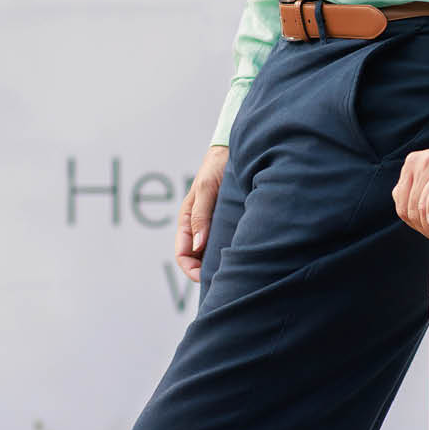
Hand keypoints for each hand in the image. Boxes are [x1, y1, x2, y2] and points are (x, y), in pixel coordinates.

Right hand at [174, 144, 229, 282]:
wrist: (236, 150)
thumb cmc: (218, 167)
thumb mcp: (207, 190)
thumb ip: (200, 217)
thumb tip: (198, 247)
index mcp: (187, 220)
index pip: (183, 255)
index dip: (191, 270)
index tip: (207, 278)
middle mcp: (200, 227)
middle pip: (198, 259)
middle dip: (207, 272)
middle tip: (227, 279)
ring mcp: (214, 226)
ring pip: (213, 254)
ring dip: (221, 264)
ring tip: (237, 269)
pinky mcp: (229, 223)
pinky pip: (227, 244)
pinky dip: (232, 253)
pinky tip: (245, 255)